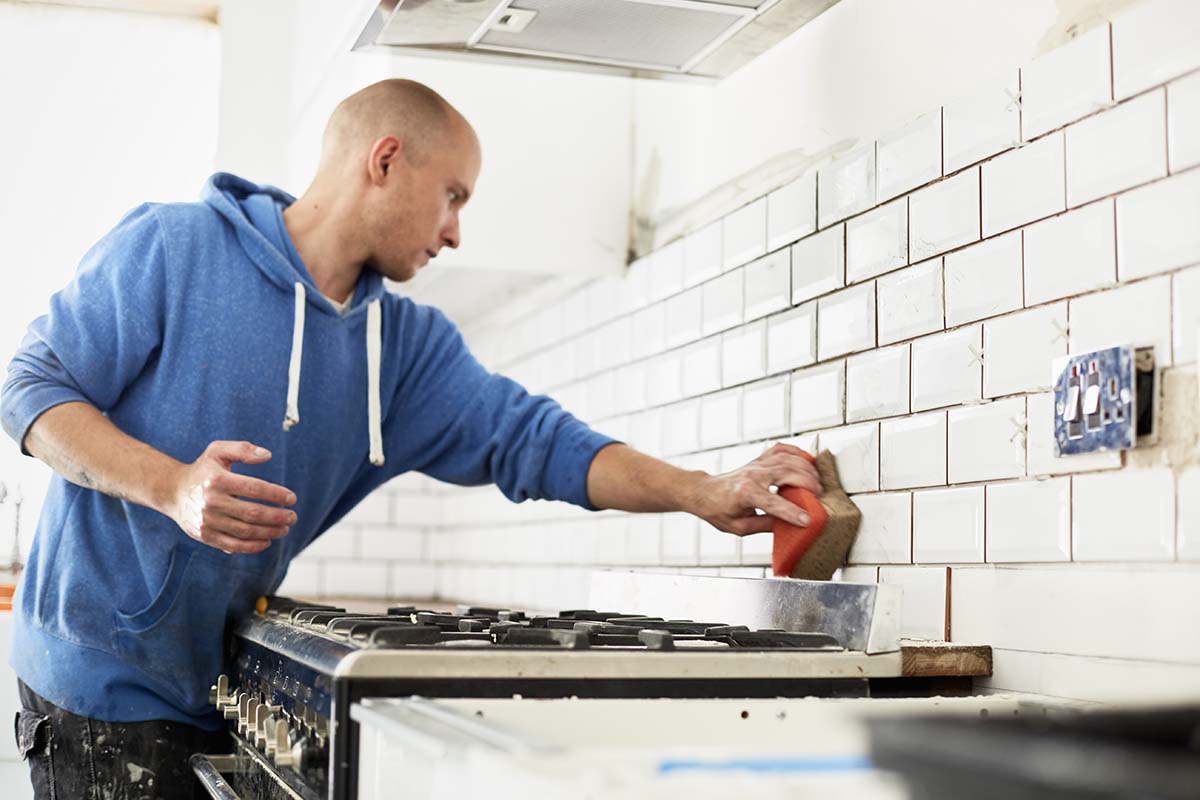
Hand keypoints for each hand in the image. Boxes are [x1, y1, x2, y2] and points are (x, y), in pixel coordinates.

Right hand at [168, 441, 296, 553]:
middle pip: (252, 513)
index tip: (291, 498)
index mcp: (217, 480)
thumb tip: (267, 455)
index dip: (276, 494)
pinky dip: (252, 546)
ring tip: (285, 528)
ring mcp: (207, 521)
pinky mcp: (204, 536)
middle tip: (292, 517)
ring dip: (270, 532)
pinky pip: (232, 545)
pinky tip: (267, 541)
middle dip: (277, 516)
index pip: (254, 488)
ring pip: (245, 531)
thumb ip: (243, 449)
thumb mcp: (218, 451)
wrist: (172, 491)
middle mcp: (211, 502)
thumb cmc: (203, 470)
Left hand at [687, 443, 822, 534]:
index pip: (773, 503)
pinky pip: (780, 449)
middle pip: (787, 474)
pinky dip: (796, 451)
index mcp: (746, 493)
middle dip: (808, 484)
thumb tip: (788, 525)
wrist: (705, 492)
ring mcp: (757, 464)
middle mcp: (753, 475)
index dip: (792, 513)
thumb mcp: (739, 527)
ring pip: (788, 459)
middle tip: (820, 497)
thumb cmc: (719, 510)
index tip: (807, 520)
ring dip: (807, 469)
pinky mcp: (759, 460)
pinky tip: (806, 459)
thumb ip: (764, 526)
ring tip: (818, 482)